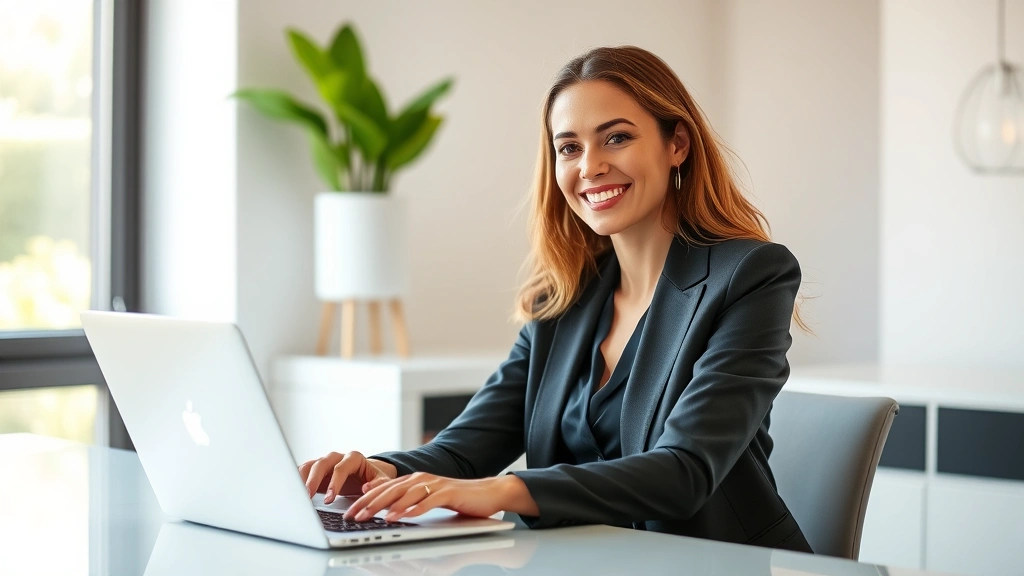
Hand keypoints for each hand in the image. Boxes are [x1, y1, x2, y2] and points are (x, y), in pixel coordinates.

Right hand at [297, 451, 397, 503]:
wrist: (366, 474)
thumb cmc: (373, 478)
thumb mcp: (381, 481)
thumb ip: (378, 484)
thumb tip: (367, 488)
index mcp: (354, 458)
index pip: (341, 468)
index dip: (334, 483)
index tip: (329, 499)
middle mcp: (337, 457)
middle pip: (322, 464)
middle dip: (313, 480)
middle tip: (307, 497)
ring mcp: (325, 462)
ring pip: (310, 466)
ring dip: (301, 479)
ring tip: (295, 494)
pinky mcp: (316, 470)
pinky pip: (303, 471)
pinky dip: (297, 480)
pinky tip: (291, 490)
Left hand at [343, 472, 537, 522]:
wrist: (487, 493)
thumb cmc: (457, 499)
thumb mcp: (427, 499)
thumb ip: (406, 499)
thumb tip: (382, 505)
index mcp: (414, 479)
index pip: (384, 489)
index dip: (365, 500)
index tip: (349, 512)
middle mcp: (422, 478)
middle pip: (390, 490)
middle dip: (369, 504)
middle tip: (354, 516)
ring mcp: (435, 484)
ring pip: (406, 494)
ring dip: (387, 507)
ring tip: (373, 518)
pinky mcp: (448, 492)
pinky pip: (427, 501)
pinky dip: (413, 509)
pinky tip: (402, 517)